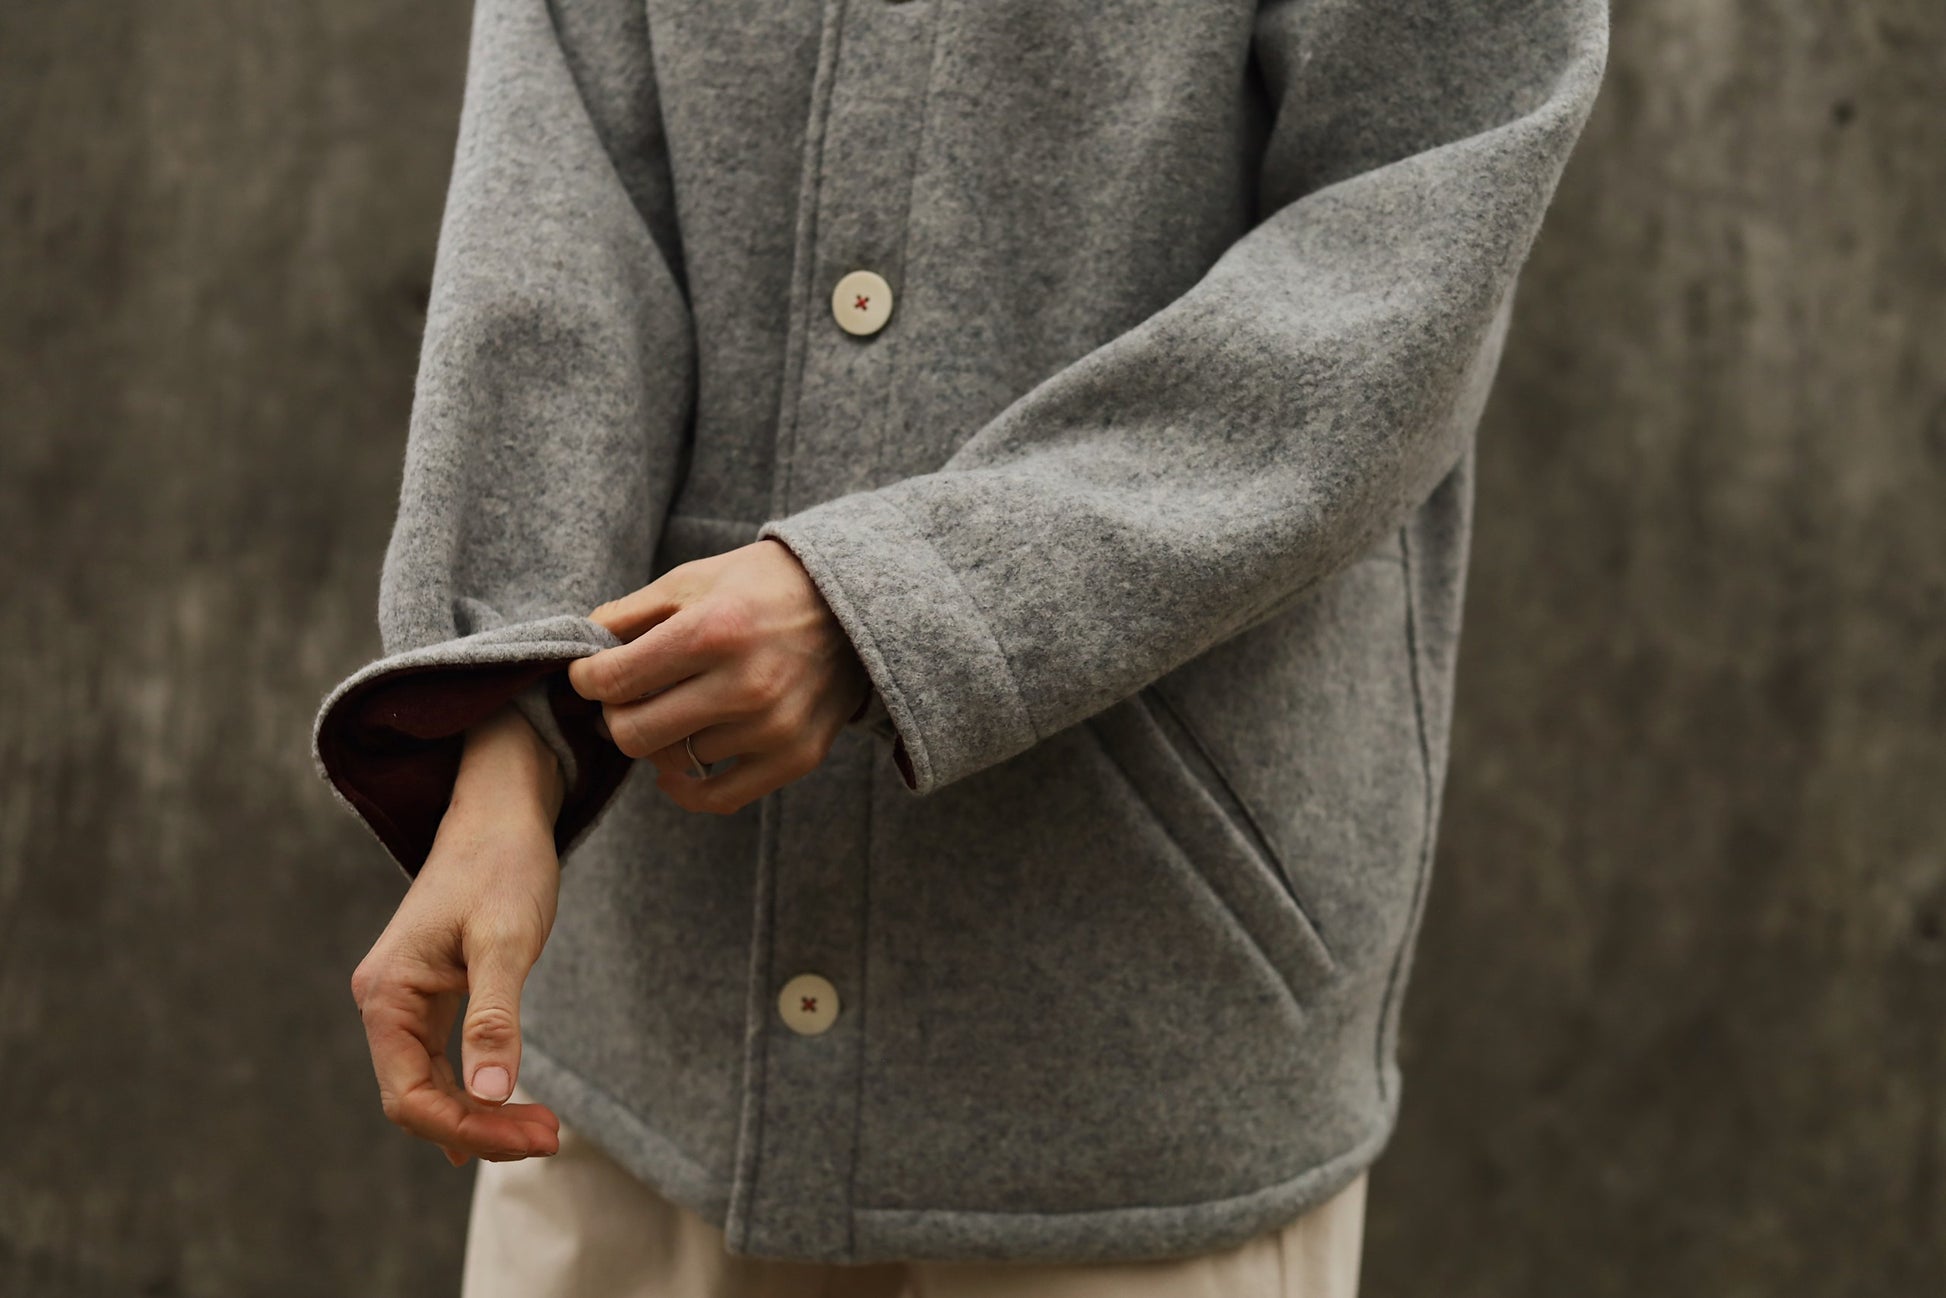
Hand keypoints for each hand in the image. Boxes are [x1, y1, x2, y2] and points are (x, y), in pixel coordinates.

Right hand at [348, 705, 565, 1166]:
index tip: (536, 1134)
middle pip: (418, 1100)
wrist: (500, 813)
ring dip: (482, 1115)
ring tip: (542, 1129)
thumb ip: (495, 1018)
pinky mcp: (431, 994)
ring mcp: (404, 1000)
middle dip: (481, 1128)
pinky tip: (500, 1116)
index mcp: (387, 994)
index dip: (470, 1127)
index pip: (410, 1098)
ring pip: (430, 1086)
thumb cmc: (503, 865)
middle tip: (551, 1137)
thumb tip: (490, 1095)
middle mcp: (384, 1002)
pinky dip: (473, 1092)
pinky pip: (439, 1063)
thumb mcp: (507, 941)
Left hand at [569, 537, 870, 814]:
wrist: (853, 606)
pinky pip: (717, 797)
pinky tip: (674, 767)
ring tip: (672, 708)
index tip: (591, 673)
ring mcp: (773, 727)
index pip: (614, 680)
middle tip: (625, 697)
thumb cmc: (762, 586)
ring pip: (672, 759)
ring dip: (661, 737)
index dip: (586, 679)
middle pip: (634, 732)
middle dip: (615, 714)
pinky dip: (685, 788)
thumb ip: (629, 614)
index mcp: (713, 630)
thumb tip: (580, 649)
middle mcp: (745, 685)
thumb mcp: (693, 578)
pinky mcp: (795, 756)